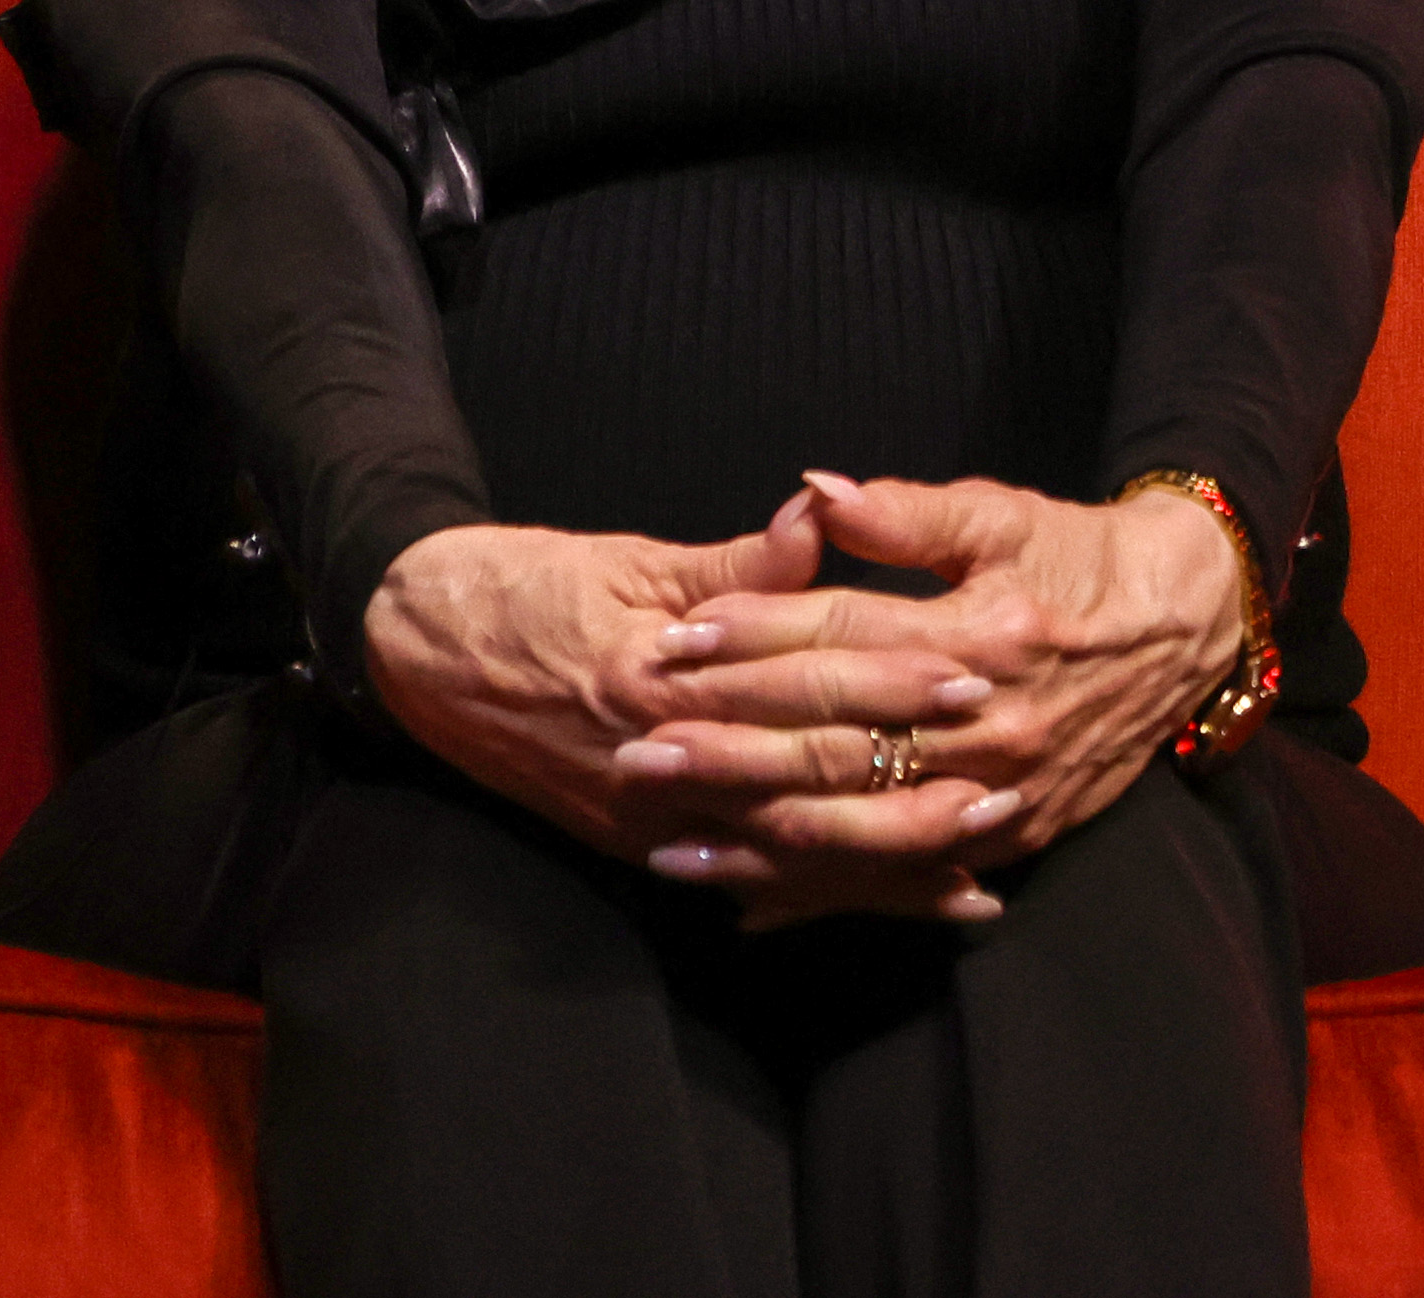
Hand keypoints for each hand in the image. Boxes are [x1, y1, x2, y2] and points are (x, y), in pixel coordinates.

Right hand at [359, 494, 995, 883]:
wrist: (414, 652)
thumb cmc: (524, 587)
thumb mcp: (629, 557)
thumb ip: (736, 562)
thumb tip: (820, 516)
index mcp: (665, 672)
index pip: (803, 679)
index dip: (891, 677)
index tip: (970, 667)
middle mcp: (663, 761)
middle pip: (811, 776)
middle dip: (912, 778)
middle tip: (1009, 773)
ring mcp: (652, 819)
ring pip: (790, 851)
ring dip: (886, 863)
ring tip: (976, 863)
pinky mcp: (642, 848)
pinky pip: (750, 883)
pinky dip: (822, 897)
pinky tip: (888, 906)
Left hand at [631, 472, 1240, 925]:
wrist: (1182, 626)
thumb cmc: (1076, 555)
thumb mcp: (999, 513)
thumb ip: (903, 512)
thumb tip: (813, 491)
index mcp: (982, 634)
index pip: (845, 639)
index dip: (754, 636)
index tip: (672, 639)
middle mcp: (990, 726)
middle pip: (840, 745)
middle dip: (730, 752)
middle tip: (637, 752)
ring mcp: (1001, 794)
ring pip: (863, 833)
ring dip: (762, 844)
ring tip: (669, 845)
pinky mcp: (1010, 837)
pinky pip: (904, 878)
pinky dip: (830, 896)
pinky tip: (751, 907)